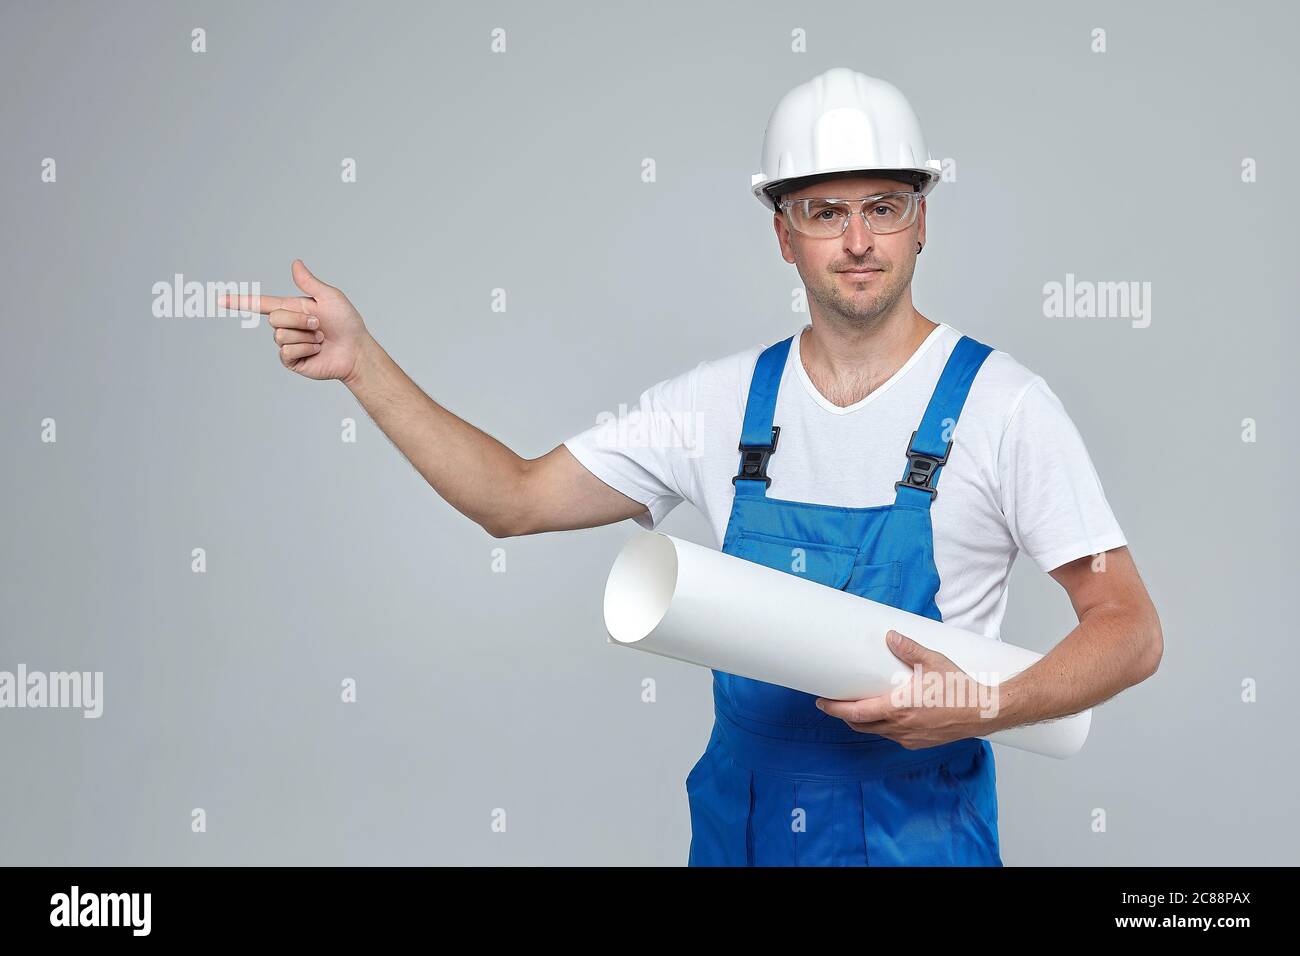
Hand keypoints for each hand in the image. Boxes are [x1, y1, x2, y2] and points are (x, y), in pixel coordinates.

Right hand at [222, 259, 371, 382]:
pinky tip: (317, 350)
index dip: (240, 302)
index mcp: (292, 308)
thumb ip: (309, 282)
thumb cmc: (347, 323)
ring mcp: (289, 344)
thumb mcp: (329, 297)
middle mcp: (287, 326)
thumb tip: (295, 263)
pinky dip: (306, 348)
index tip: (220, 300)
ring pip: (281, 335)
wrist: (356, 350)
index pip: (260, 304)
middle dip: (300, 319)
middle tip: (320, 325)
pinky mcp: (292, 361)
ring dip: (306, 335)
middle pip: (275, 318)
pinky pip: (287, 351)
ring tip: (320, 338)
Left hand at [815, 630, 1002, 748]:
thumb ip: (909, 648)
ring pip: (877, 732)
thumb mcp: (933, 661)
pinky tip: (886, 716)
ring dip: (864, 722)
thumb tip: (890, 636)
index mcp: (898, 708)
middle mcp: (900, 727)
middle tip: (835, 703)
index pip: (856, 713)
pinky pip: (894, 737)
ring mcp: (910, 738)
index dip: (835, 708)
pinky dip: (883, 728)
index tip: (821, 702)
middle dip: (845, 715)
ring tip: (858, 707)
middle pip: (861, 725)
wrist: (984, 712)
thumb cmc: (959, 688)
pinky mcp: (920, 743)